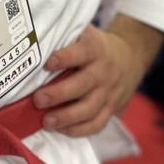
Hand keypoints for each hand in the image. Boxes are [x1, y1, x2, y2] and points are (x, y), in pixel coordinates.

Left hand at [33, 17, 163, 136]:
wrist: (129, 57)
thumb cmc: (95, 46)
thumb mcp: (85, 33)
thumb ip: (65, 36)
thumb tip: (33, 38)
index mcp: (95, 49)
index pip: (81, 52)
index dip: (64, 58)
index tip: (47, 63)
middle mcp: (103, 71)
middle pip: (82, 85)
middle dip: (58, 94)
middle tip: (38, 100)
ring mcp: (108, 92)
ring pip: (89, 109)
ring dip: (66, 117)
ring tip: (46, 121)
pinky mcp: (111, 109)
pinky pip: (97, 124)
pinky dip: (79, 130)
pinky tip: (62, 130)